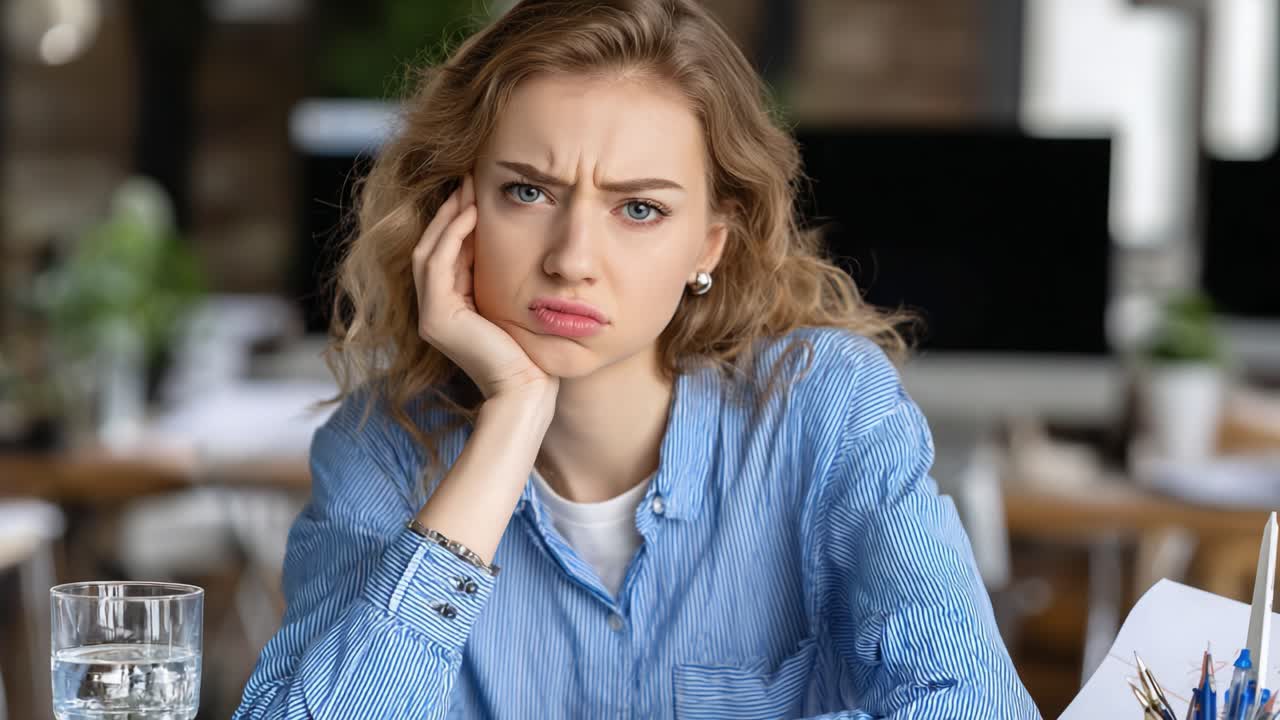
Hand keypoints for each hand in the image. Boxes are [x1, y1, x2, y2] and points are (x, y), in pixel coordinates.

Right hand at [412, 174, 557, 402]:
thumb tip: (514, 241)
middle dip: (450, 210)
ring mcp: (429, 314)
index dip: (458, 220)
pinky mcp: (435, 316)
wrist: (527, 389)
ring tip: (469, 187)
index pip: (446, 253)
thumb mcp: (512, 302)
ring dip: (449, 216)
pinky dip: (453, 235)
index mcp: (449, 308)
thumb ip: (500, 277)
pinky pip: (438, 263)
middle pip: (432, 246)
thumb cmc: (530, 351)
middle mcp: (432, 310)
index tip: (476, 190)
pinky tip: (472, 213)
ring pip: (430, 250)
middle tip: (468, 178)